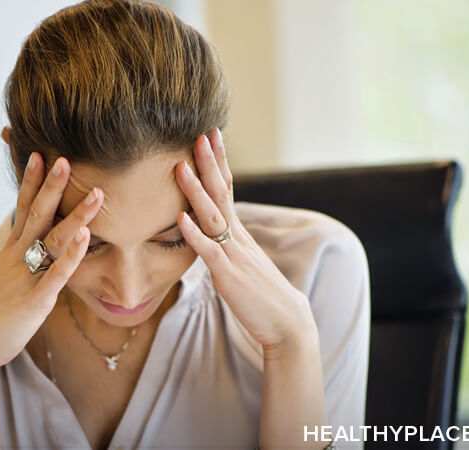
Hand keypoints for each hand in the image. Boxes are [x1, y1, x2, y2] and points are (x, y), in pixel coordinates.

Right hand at [0, 153, 103, 370]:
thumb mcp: (8, 279)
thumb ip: (24, 260)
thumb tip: (41, 245)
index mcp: (12, 252)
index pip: (23, 208)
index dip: (31, 181)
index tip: (39, 153)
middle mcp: (17, 259)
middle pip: (37, 215)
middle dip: (51, 185)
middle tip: (65, 158)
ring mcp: (26, 278)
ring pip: (53, 240)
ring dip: (76, 216)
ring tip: (97, 193)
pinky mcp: (34, 301)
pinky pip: (56, 275)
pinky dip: (71, 256)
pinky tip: (84, 238)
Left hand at [174, 128, 317, 352]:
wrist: (288, 324)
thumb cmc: (262, 295)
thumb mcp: (242, 263)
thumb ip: (226, 245)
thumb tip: (210, 233)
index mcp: (238, 234)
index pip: (227, 189)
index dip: (218, 162)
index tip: (211, 135)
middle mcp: (237, 238)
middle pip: (221, 193)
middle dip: (210, 163)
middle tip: (201, 133)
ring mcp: (233, 255)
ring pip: (212, 217)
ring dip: (196, 191)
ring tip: (181, 166)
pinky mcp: (228, 276)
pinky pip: (209, 252)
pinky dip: (194, 234)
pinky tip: (181, 218)